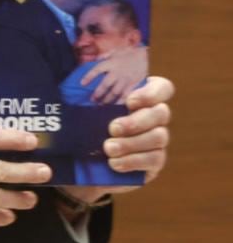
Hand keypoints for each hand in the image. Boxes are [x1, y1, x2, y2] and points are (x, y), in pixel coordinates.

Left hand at [62, 75, 173, 202]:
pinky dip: (133, 161)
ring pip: (159, 137)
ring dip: (132, 143)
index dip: (151, 93)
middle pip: (162, 113)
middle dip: (137, 121)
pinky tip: (114, 163)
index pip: (162, 88)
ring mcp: (157, 140)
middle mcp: (154, 118)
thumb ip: (81, 91)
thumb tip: (79, 79)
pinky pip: (155, 159)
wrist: (79, 162)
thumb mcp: (79, 108)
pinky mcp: (154, 162)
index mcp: (141, 99)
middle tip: (112, 128)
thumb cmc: (82, 127)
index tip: (129, 101)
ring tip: (108, 148)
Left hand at [81, 45, 147, 103]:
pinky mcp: (133, 85)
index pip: (96, 70)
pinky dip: (120, 101)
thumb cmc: (130, 53)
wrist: (148, 56)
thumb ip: (104, 56)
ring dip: (107, 100)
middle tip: (92, 100)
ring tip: (101, 105)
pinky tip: (116, 106)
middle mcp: (116, 73)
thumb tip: (95, 59)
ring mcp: (125, 80)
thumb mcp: (116, 51)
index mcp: (110, 63)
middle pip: (105, 85)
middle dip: (97, 94)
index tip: (82, 84)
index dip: (89, 77)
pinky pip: (126, 95)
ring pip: (114, 92)